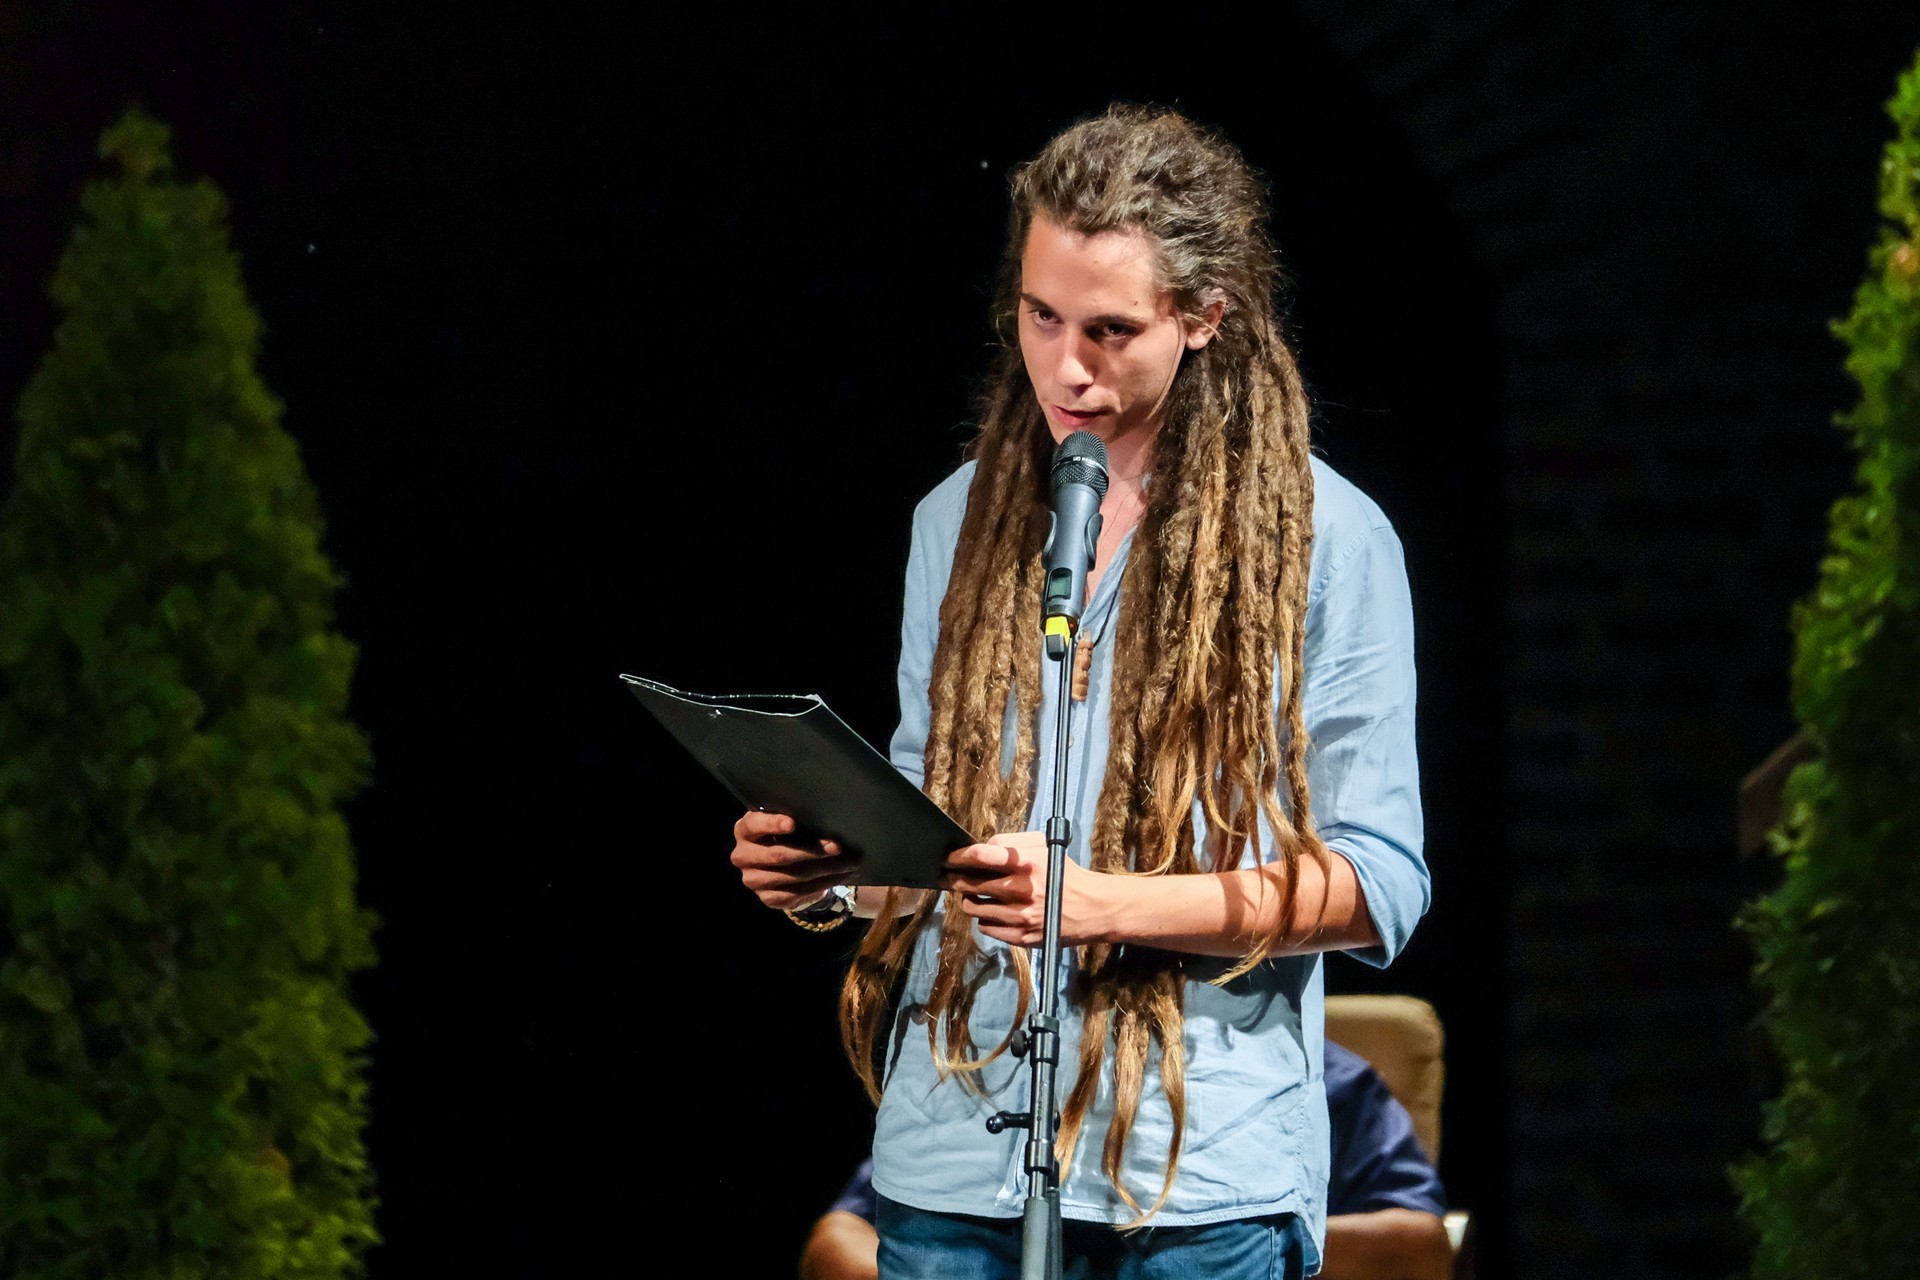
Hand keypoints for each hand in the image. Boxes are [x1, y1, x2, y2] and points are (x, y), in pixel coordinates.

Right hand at [730, 811, 857, 911]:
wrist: (780, 865)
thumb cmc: (785, 834)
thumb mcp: (784, 822)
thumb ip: (794, 818)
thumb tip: (825, 817)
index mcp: (744, 831)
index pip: (754, 825)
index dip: (772, 824)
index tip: (793, 823)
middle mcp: (743, 857)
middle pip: (779, 855)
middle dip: (812, 851)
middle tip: (838, 847)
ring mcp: (753, 880)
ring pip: (793, 876)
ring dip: (825, 869)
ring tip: (849, 863)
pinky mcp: (768, 898)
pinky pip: (799, 892)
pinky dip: (824, 884)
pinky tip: (840, 876)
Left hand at [942, 831, 1113, 947]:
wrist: (1091, 908)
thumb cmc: (1064, 874)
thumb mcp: (1044, 847)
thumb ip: (1012, 843)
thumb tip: (981, 849)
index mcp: (1027, 863)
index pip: (980, 856)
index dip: (959, 857)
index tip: (951, 859)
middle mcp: (1021, 890)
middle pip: (970, 884)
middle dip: (959, 880)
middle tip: (957, 878)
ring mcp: (1020, 916)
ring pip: (973, 908)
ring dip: (970, 900)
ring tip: (976, 895)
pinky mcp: (1021, 937)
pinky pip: (985, 927)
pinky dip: (985, 919)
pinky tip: (995, 912)